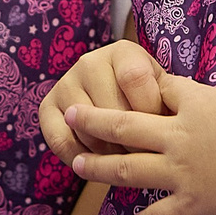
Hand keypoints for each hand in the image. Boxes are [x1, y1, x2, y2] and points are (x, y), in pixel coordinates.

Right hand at [36, 38, 165, 165]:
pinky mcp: (47, 108)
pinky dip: (80, 159)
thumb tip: (168, 122)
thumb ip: (168, 101)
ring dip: (108, 153)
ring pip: (88, 129)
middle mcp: (89, 61)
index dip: (150, 111)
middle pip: (111, 110)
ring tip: (123, 156)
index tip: (160, 125)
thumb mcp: (164, 94)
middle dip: (131, 140)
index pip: (134, 79)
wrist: (120, 107)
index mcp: (123, 51)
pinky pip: (61, 141)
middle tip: (144, 151)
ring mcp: (65, 83)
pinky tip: (96, 162)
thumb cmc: (151, 102)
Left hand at [64, 58, 215, 214]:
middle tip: (71, 115)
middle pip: (127, 124)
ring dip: (101, 168)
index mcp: (199, 102)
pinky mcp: (192, 206)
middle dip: (96, 120)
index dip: (147, 87)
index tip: (134, 87)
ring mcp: (181, 173)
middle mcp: (179, 136)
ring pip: (129, 169)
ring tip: (78, 166)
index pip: (162, 89)